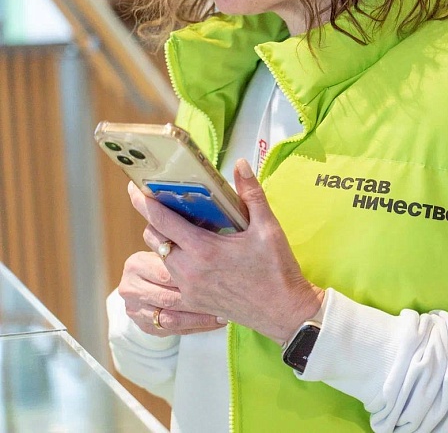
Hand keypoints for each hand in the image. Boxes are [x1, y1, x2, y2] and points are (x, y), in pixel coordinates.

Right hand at [118, 251, 224, 336]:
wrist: (150, 281)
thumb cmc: (170, 258)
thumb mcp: (172, 248)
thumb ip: (184, 244)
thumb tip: (209, 238)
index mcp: (136, 264)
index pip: (166, 273)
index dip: (194, 277)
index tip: (220, 277)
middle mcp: (130, 288)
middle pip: (169, 298)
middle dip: (200, 301)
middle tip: (227, 300)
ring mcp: (135, 310)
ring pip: (172, 319)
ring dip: (201, 319)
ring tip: (224, 316)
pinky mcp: (145, 326)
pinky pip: (174, 331)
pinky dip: (197, 327)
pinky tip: (215, 323)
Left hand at [128, 159, 323, 342]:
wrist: (283, 312)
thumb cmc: (277, 270)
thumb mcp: (267, 228)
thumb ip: (251, 194)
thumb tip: (241, 164)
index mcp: (203, 250)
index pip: (162, 220)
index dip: (144, 201)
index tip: (135, 188)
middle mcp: (189, 270)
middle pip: (154, 238)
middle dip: (156, 219)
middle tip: (170, 205)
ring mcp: (188, 289)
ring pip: (161, 257)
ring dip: (166, 240)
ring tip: (187, 228)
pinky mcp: (193, 301)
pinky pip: (171, 277)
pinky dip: (175, 261)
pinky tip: (195, 254)